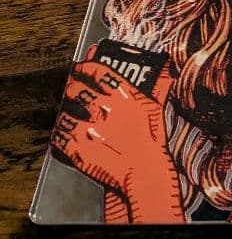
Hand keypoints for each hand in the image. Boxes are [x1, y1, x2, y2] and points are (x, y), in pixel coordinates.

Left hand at [50, 44, 184, 221]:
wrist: (142, 173)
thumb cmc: (151, 143)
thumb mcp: (156, 110)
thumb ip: (158, 86)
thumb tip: (167, 69)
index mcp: (124, 97)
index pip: (98, 71)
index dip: (86, 66)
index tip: (81, 66)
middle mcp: (105, 109)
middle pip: (76, 88)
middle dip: (71, 86)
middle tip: (71, 87)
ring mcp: (88, 128)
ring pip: (64, 110)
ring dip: (64, 110)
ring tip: (68, 111)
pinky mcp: (77, 147)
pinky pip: (58, 133)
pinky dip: (59, 131)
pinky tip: (64, 131)